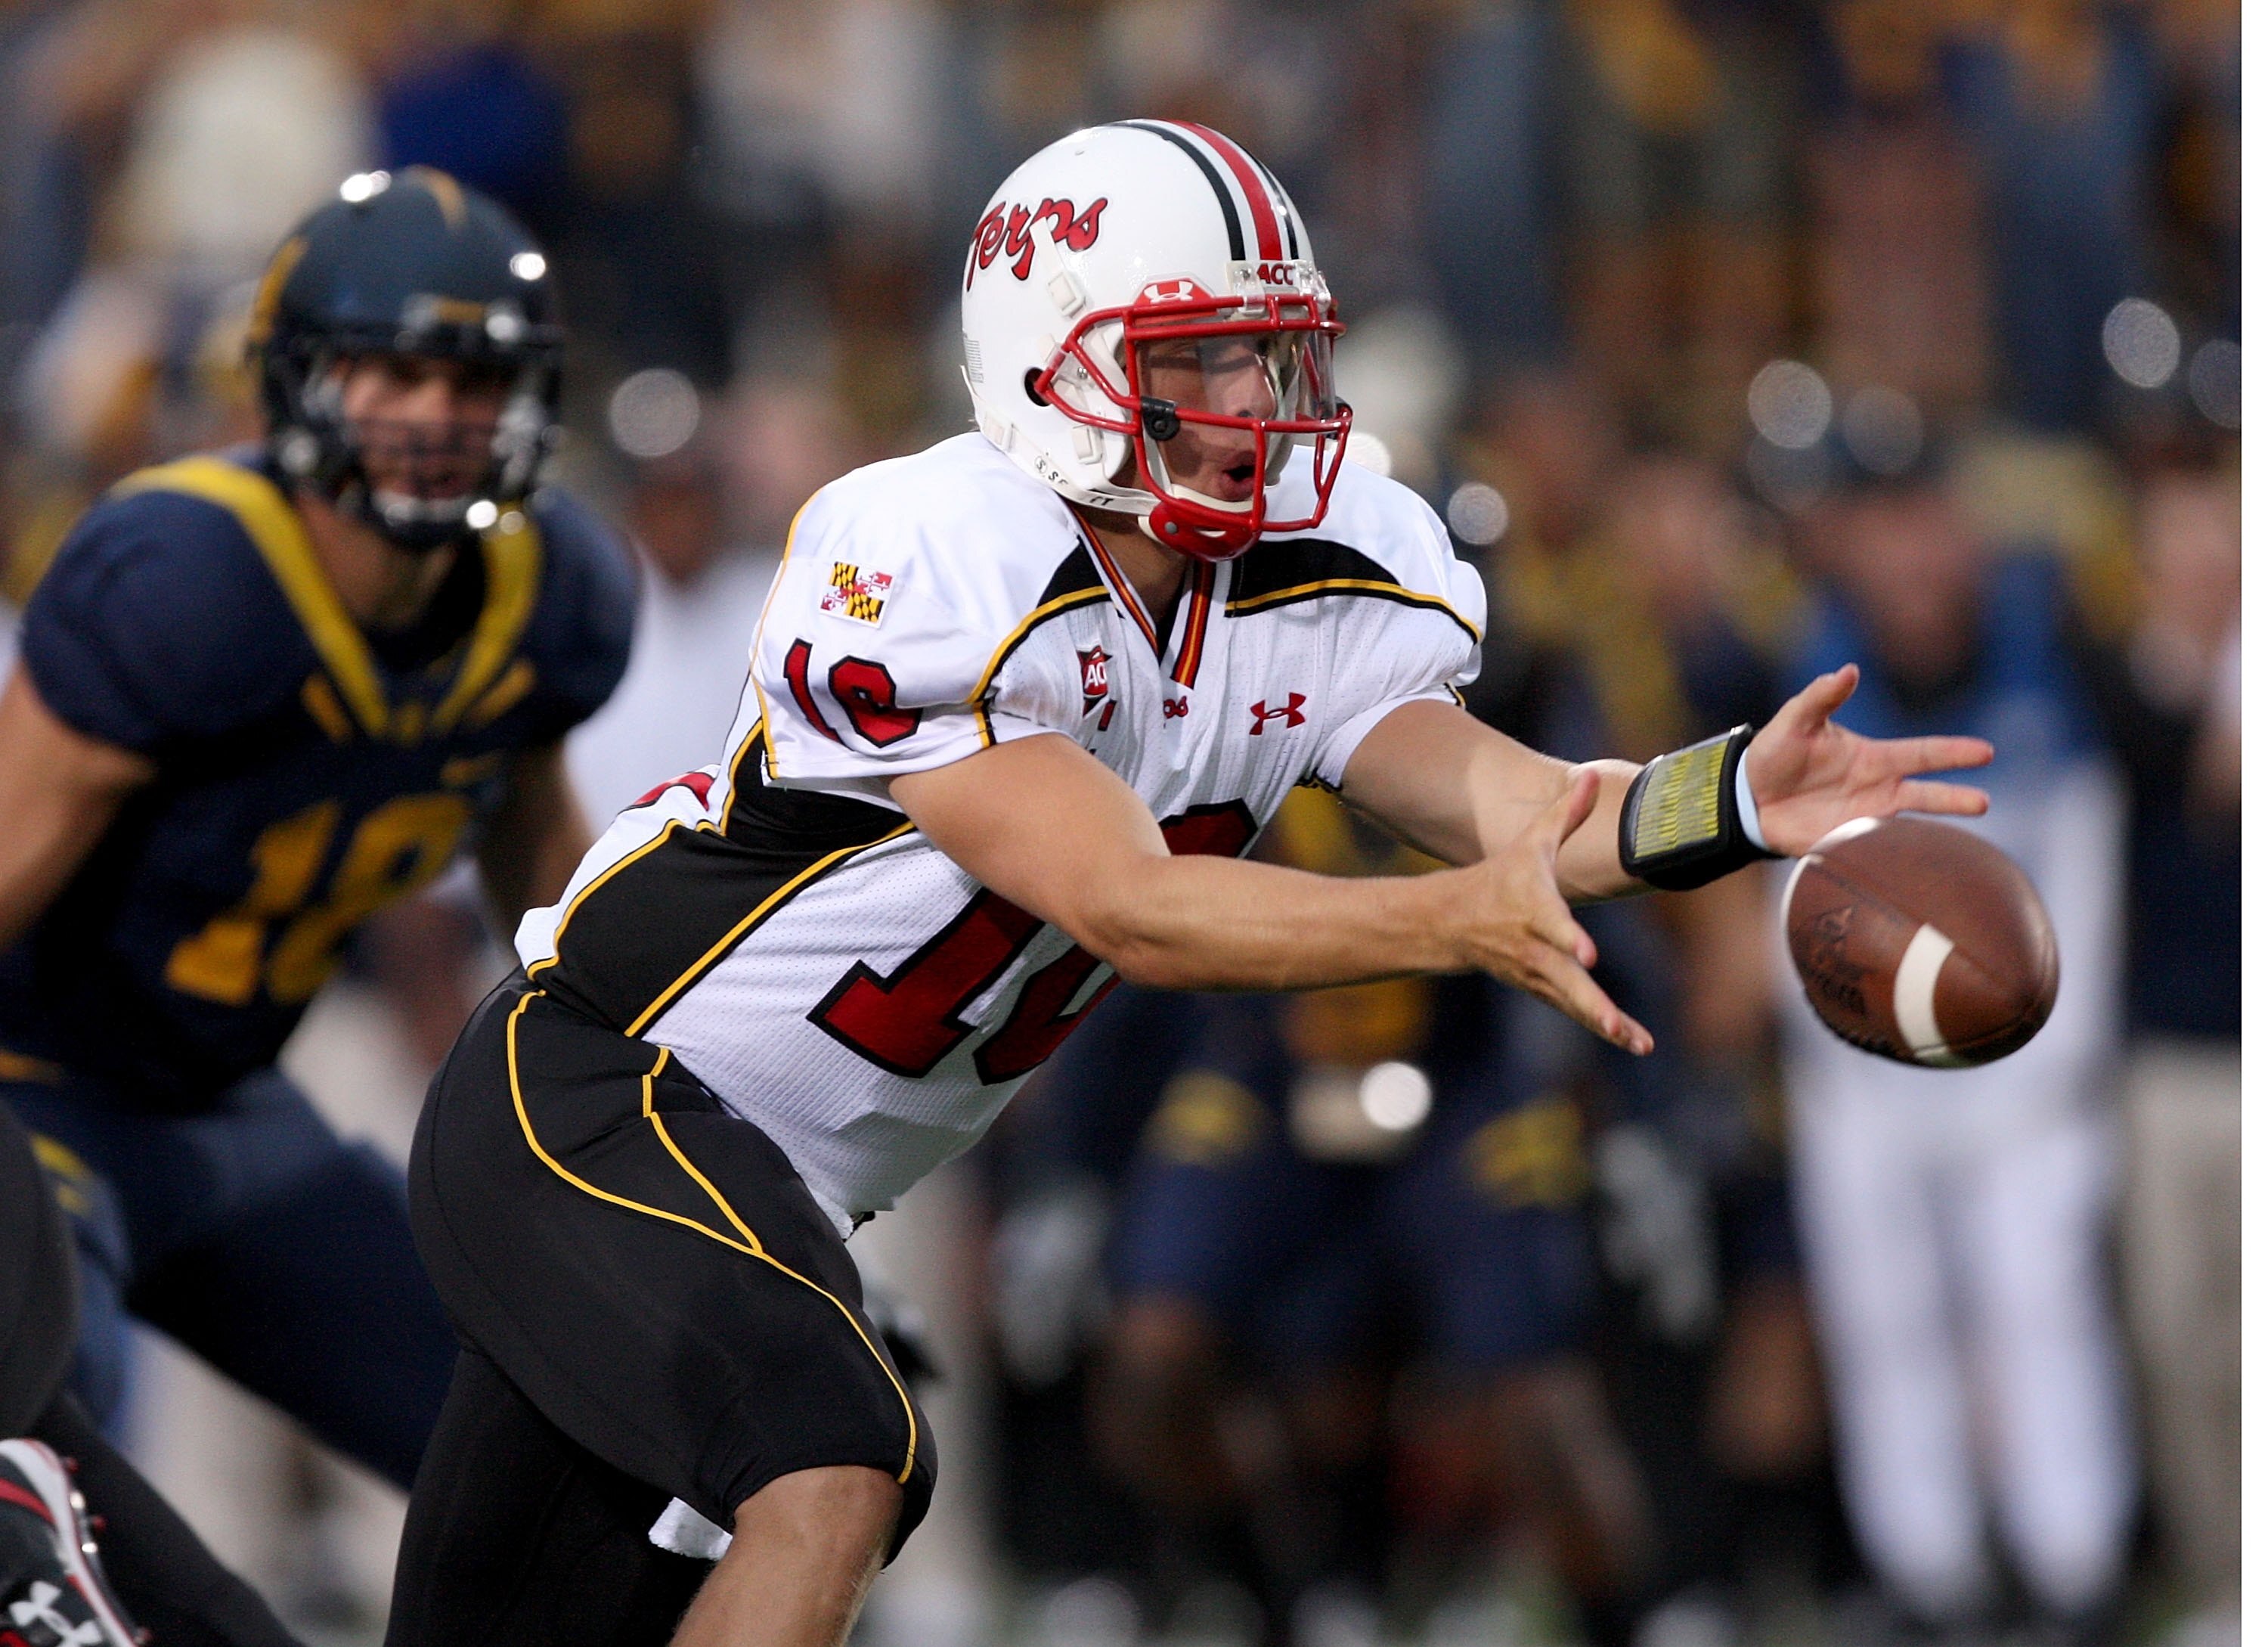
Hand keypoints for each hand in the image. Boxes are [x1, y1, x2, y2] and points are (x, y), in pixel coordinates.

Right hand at [1458, 769, 1653, 1054]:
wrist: (1452, 923)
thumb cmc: (1501, 877)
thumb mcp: (1529, 842)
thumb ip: (1564, 814)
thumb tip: (1591, 775)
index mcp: (1532, 908)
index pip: (1551, 925)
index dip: (1568, 939)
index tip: (1588, 956)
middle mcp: (1533, 947)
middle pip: (1564, 980)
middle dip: (1591, 1004)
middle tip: (1617, 1024)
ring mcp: (1536, 974)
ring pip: (1573, 1003)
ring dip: (1606, 1024)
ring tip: (1640, 1043)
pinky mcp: (1542, 989)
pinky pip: (1575, 1010)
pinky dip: (1604, 1027)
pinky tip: (1635, 1041)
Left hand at [1747, 665, 1992, 854]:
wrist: (1747, 796)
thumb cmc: (1775, 754)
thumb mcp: (1795, 721)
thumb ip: (1821, 697)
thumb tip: (1849, 669)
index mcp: (1874, 759)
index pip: (1922, 754)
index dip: (1953, 752)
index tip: (1985, 752)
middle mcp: (1877, 790)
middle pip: (1925, 796)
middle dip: (1954, 799)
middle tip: (1983, 803)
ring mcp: (1863, 820)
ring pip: (1906, 829)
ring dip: (1927, 835)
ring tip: (1949, 847)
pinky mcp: (1843, 845)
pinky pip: (1873, 853)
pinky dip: (1888, 858)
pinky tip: (1903, 869)